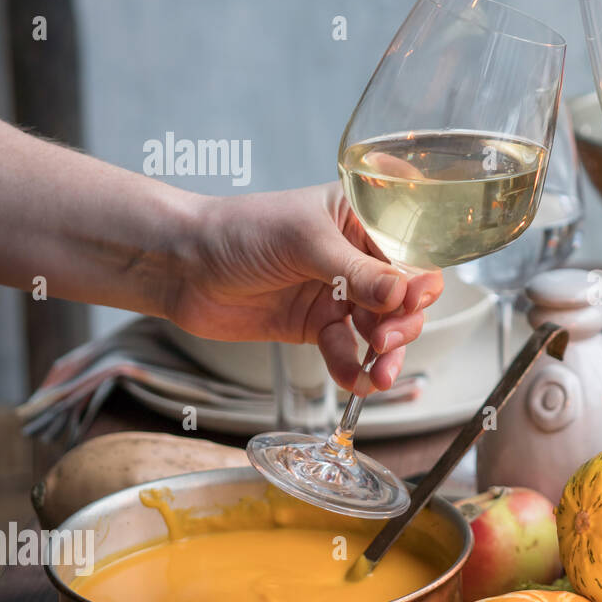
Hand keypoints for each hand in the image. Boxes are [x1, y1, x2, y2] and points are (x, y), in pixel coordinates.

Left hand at [169, 183, 442, 393]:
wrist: (182, 266)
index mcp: (360, 220)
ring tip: (379, 375)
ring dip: (384, 354)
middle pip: (403, 296)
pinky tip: (353, 380)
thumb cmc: (239, 231)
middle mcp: (356, 257)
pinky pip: (345, 350)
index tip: (410, 302)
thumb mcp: (304, 244)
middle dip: (403, 322)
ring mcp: (338, 294)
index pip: (410, 250)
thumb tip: (404, 294)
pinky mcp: (316, 326)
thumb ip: (357, 272)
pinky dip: (351, 368)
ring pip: (380, 328)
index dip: (419, 278)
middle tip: (386, 341)